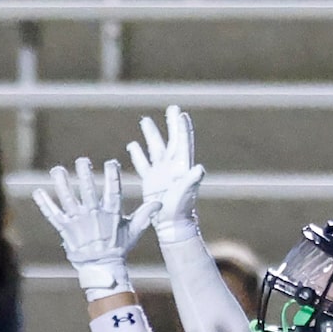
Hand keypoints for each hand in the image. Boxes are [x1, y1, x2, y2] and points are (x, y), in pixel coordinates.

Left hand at [33, 156, 158, 298]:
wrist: (102, 268)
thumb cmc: (119, 247)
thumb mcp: (134, 230)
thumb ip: (145, 214)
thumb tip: (160, 202)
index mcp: (111, 214)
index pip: (113, 191)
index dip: (112, 176)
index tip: (111, 163)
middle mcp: (93, 216)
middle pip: (88, 192)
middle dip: (85, 175)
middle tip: (82, 160)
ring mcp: (78, 223)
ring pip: (68, 200)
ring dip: (62, 184)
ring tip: (57, 170)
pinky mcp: (65, 230)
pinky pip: (53, 215)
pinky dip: (45, 204)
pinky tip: (38, 192)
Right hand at [128, 106, 205, 242]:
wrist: (171, 224)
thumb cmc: (181, 209)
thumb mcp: (186, 193)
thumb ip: (192, 180)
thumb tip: (200, 168)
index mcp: (182, 165)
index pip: (182, 142)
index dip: (181, 127)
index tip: (180, 113)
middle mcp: (172, 166)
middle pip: (171, 140)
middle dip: (171, 124)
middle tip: (171, 107)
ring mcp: (161, 172)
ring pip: (155, 148)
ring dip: (151, 135)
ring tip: (145, 120)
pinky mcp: (150, 181)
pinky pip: (143, 164)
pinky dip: (138, 154)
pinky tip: (132, 145)